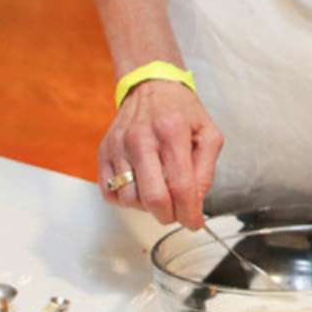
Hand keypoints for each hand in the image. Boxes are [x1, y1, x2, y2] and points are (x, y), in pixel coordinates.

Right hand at [97, 80, 221, 229]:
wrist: (151, 87)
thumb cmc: (183, 112)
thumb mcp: (208, 134)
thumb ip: (205, 170)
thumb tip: (196, 203)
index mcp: (172, 132)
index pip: (180, 185)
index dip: (189, 212)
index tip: (194, 223)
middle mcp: (141, 139)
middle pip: (152, 197)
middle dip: (169, 215)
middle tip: (178, 213)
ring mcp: (118, 147)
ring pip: (130, 199)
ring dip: (148, 208)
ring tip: (162, 194)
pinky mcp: (103, 153)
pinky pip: (110, 193)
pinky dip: (127, 200)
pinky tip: (142, 187)